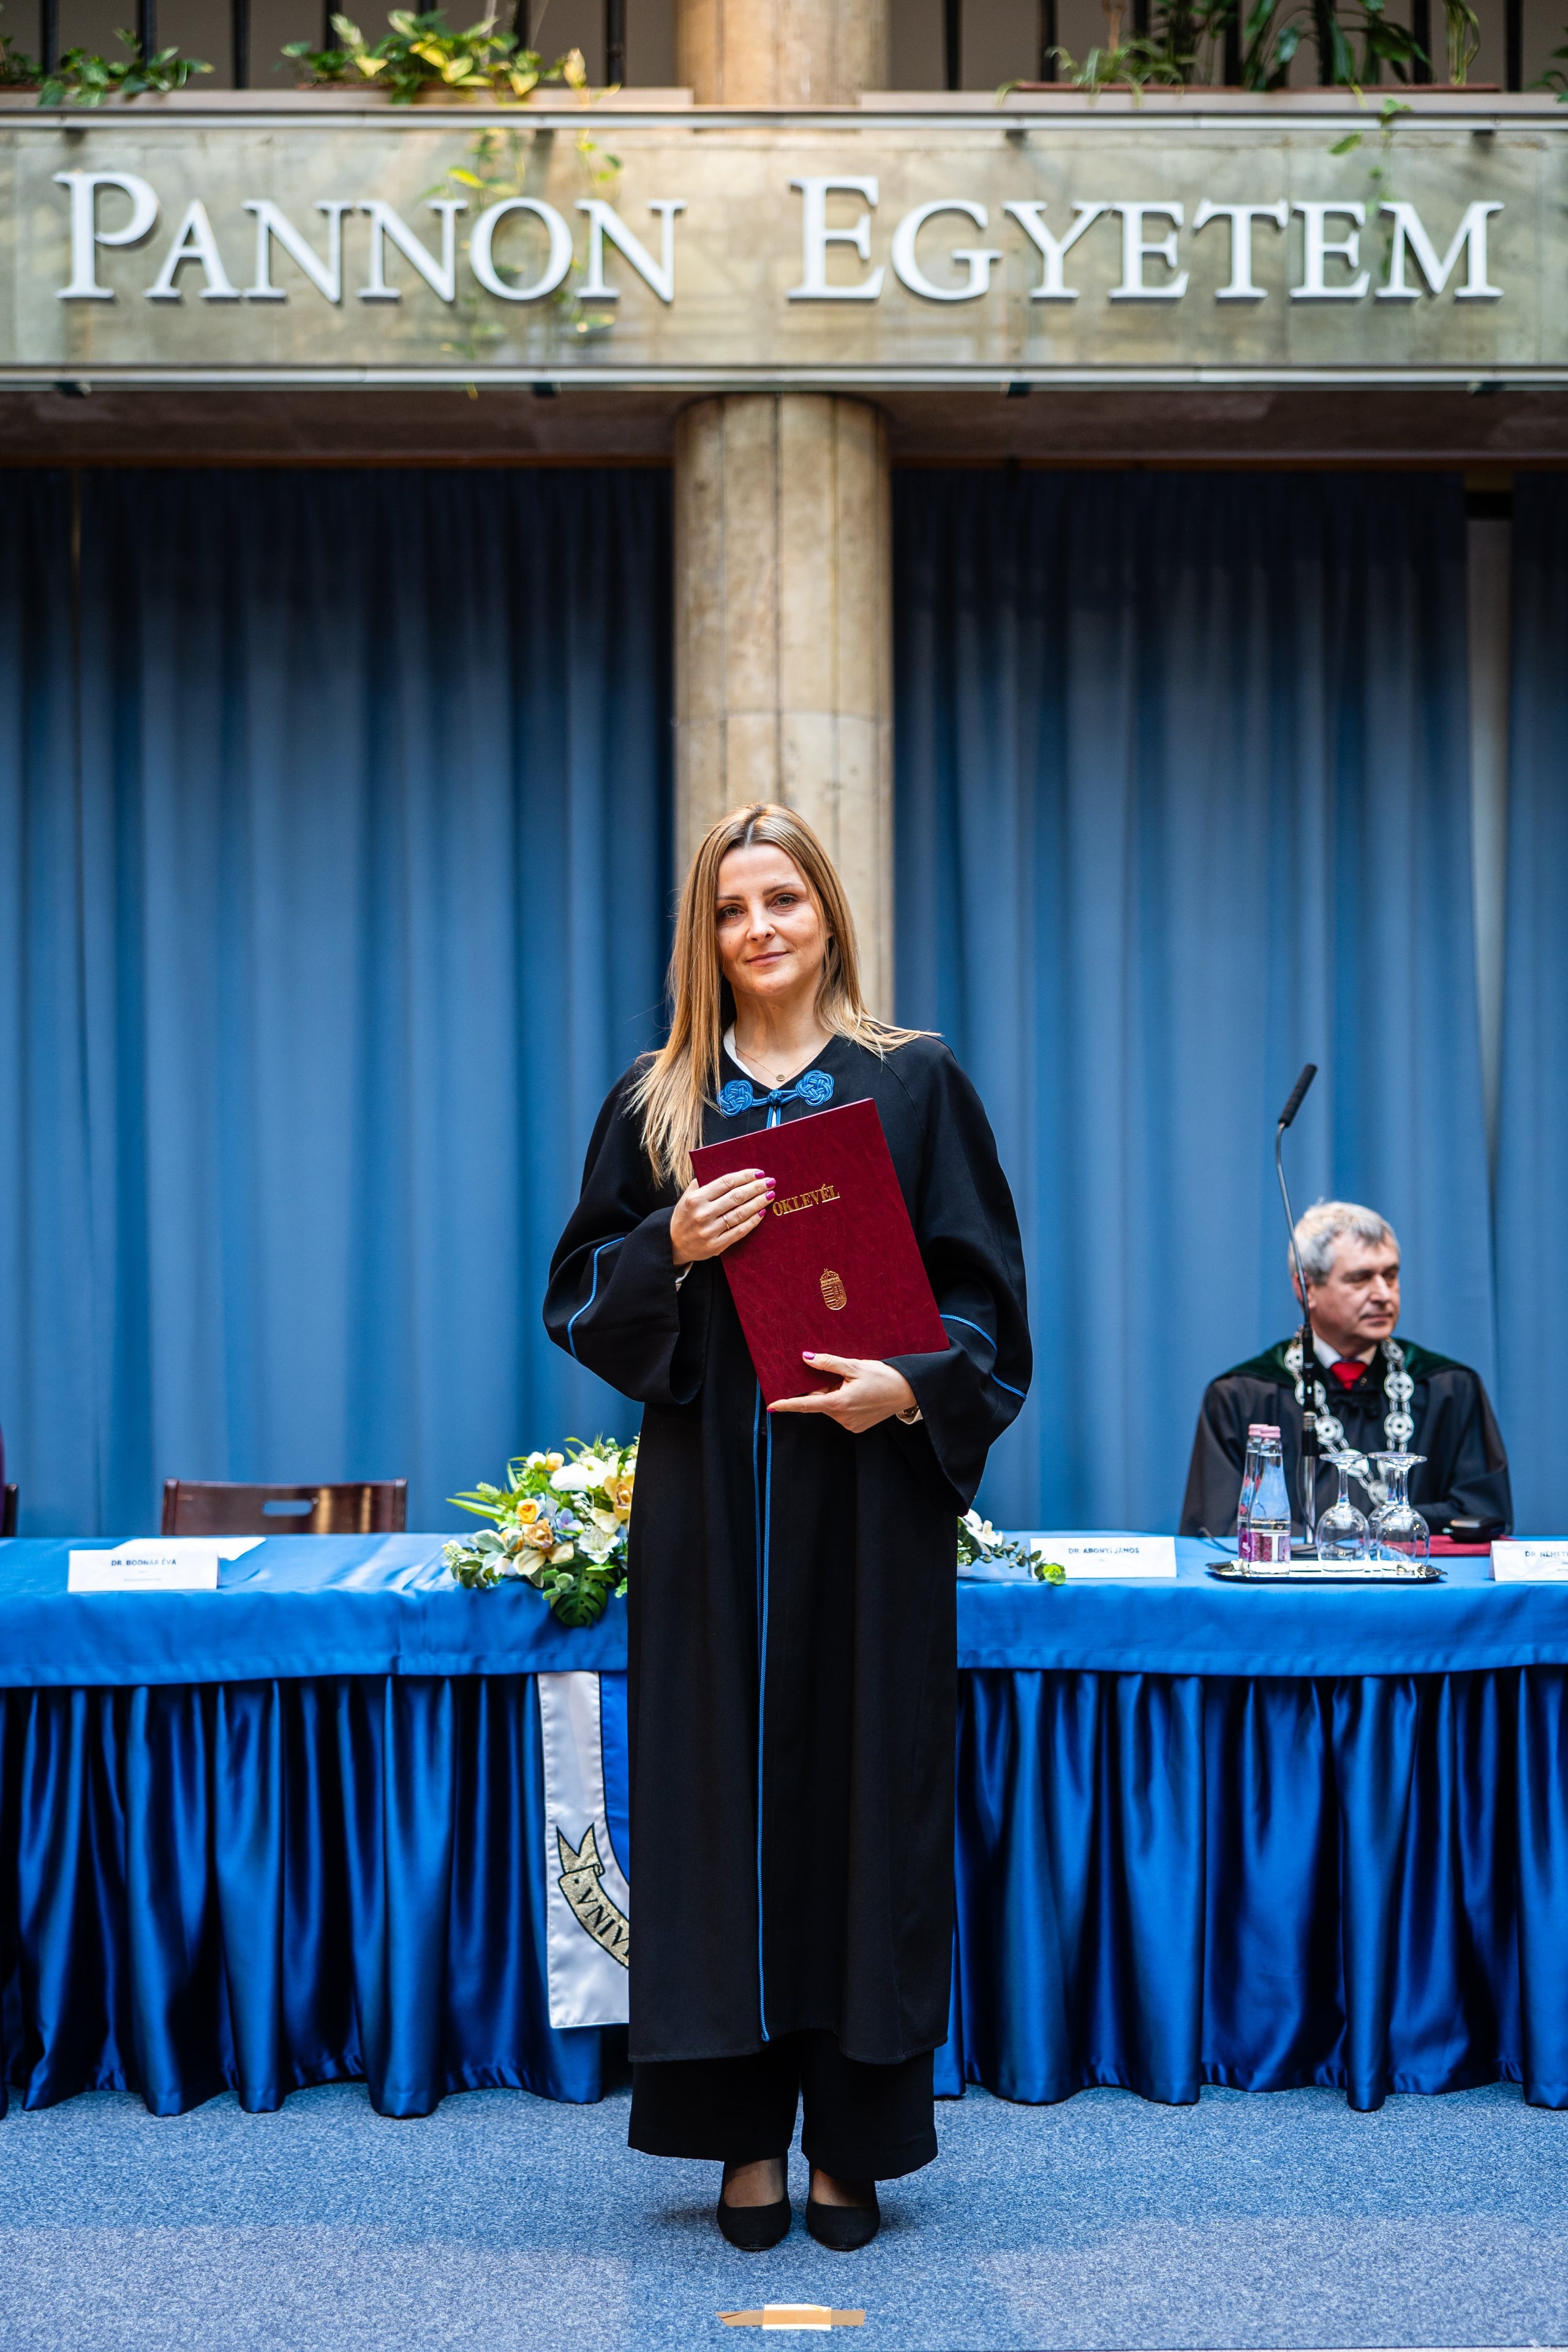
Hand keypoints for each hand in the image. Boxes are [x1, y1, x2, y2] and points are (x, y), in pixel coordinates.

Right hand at [670, 1167, 773, 1266]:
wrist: (674, 1244)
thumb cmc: (684, 1216)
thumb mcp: (687, 1197)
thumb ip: (702, 1184)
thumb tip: (726, 1173)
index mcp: (696, 1198)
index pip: (726, 1182)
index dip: (745, 1176)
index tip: (758, 1172)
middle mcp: (703, 1214)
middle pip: (736, 1197)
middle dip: (756, 1188)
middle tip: (770, 1182)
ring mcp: (710, 1231)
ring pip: (740, 1213)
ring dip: (758, 1203)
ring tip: (770, 1195)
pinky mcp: (716, 1245)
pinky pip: (739, 1231)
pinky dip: (753, 1221)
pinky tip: (762, 1213)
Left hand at [768, 1352, 917, 1433]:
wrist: (909, 1391)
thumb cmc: (884, 1377)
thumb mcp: (855, 1366)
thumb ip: (828, 1363)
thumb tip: (806, 1358)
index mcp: (839, 1404)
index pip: (806, 1405)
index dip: (787, 1405)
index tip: (772, 1406)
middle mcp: (843, 1418)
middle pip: (820, 1402)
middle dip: (823, 1388)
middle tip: (841, 1376)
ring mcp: (850, 1425)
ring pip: (831, 1407)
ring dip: (834, 1395)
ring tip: (854, 1383)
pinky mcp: (857, 1427)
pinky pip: (841, 1413)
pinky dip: (843, 1402)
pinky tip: (858, 1392)